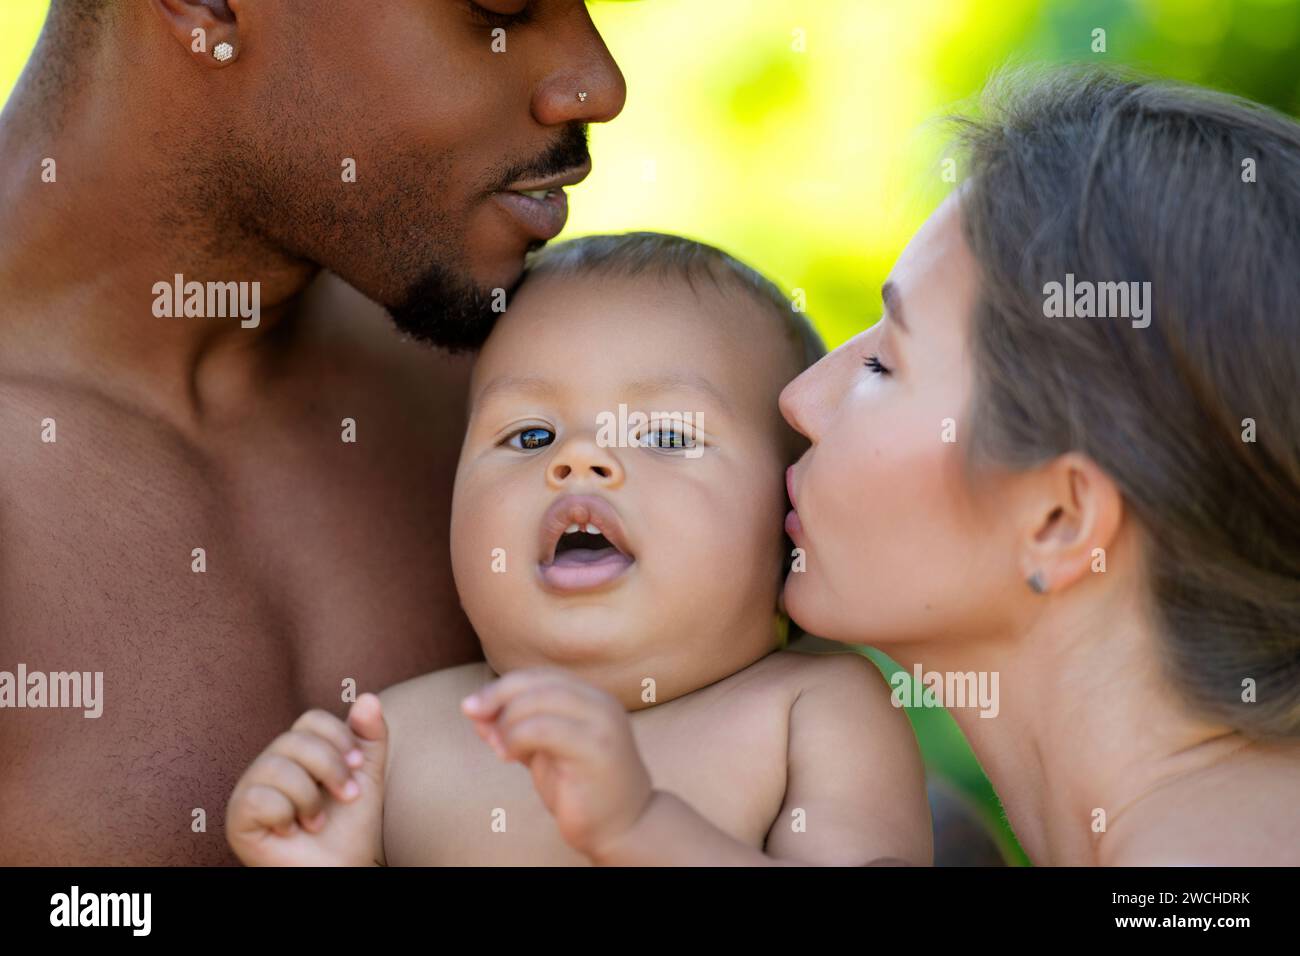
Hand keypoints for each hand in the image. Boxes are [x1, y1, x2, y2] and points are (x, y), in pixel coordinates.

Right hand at [226, 694, 387, 865]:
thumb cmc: (350, 826)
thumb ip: (370, 736)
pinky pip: (257, 797)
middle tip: (346, 797)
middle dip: (330, 769)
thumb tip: (367, 697)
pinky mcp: (238, 817)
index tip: (357, 768)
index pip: (312, 719)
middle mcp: (271, 764)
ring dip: (309, 798)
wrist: (341, 867)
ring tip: (317, 820)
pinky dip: (284, 815)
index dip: (339, 739)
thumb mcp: (368, 775)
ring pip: (275, 767)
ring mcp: (251, 789)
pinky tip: (290, 831)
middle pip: (294, 740)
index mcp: (299, 751)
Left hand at [461, 667, 652, 858]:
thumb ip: (515, 728)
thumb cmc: (580, 789)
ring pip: (539, 700)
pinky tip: (510, 757)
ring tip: (501, 749)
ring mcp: (603, 723)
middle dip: (497, 696)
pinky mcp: (596, 748)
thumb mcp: (542, 751)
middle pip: (538, 681)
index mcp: (592, 698)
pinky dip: (516, 738)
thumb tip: (474, 710)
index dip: (502, 685)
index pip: (541, 675)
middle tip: (473, 717)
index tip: (472, 707)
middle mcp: (601, 703)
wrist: (624, 827)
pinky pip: (543, 728)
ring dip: (507, 722)